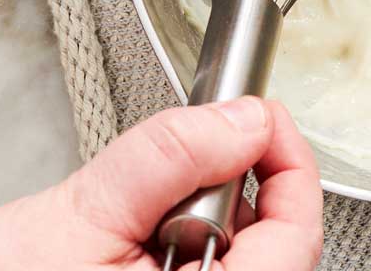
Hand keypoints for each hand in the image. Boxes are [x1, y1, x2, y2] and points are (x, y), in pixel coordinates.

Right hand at [0, 98, 324, 270]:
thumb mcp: (75, 215)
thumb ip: (167, 158)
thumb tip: (241, 119)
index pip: (295, 235)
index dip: (291, 161)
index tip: (263, 113)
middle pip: (277, 245)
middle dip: (239, 186)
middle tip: (187, 160)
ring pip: (241, 259)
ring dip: (207, 214)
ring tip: (137, 212)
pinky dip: (183, 239)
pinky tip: (136, 235)